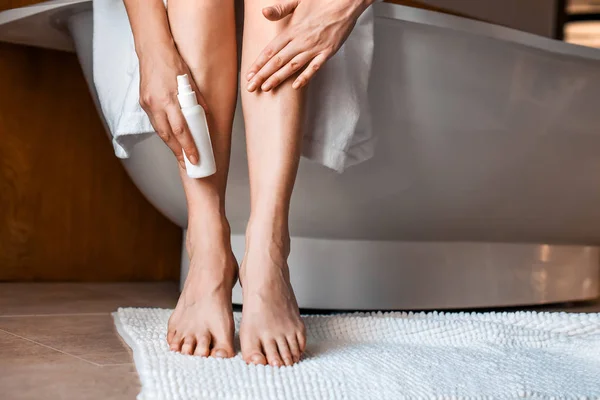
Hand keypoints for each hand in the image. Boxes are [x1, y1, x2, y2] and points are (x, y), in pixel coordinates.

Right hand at [138, 45, 208, 167]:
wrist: (152, 50)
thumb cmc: (174, 63)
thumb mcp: (190, 82)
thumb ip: (197, 101)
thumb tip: (203, 117)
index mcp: (170, 99)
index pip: (181, 130)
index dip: (188, 147)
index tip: (194, 159)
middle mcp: (157, 104)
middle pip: (168, 136)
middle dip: (178, 152)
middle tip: (188, 164)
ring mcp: (148, 104)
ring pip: (160, 131)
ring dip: (171, 145)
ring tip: (181, 156)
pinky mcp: (143, 103)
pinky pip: (155, 122)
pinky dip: (164, 132)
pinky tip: (171, 138)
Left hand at [246, 0, 371, 91]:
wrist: (345, 1)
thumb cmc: (321, 0)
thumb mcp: (298, 1)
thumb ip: (280, 9)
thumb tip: (264, 12)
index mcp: (292, 29)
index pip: (270, 50)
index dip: (258, 63)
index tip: (249, 74)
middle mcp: (301, 40)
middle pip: (277, 61)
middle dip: (262, 75)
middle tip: (251, 87)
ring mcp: (314, 48)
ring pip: (292, 66)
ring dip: (278, 78)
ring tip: (266, 88)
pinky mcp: (327, 52)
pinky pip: (314, 68)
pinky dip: (305, 77)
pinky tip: (295, 87)